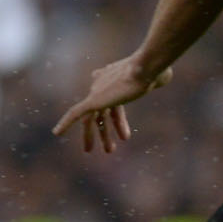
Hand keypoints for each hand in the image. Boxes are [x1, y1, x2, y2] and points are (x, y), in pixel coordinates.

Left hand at [52, 56, 171, 152]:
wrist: (145, 69)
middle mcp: (102, 87)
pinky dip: (65, 123)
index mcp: (114, 83)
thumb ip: (157, 77)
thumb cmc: (155, 72)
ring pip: (92, 119)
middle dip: (103, 131)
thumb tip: (165, 76)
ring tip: (106, 152)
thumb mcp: (158, 74)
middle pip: (100, 113)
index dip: (119, 123)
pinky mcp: (93, 100)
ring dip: (97, 136)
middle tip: (108, 149)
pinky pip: (74, 114)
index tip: (124, 136)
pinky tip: (56, 133)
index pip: (114, 107)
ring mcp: (97, 93)